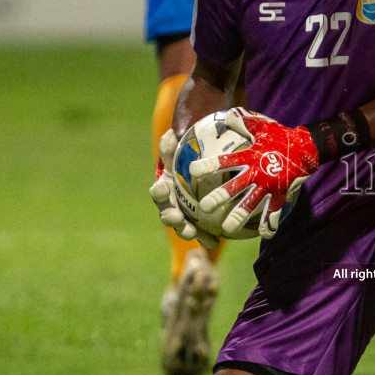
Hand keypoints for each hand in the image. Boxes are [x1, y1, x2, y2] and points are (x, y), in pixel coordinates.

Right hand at [149, 129, 217, 247]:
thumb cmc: (189, 161)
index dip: (158, 192)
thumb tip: (170, 134)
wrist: (203, 175)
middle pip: (167, 213)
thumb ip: (174, 146)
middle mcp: (170, 206)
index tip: (162, 189)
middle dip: (170, 217)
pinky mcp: (197, 227)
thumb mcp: (181, 152)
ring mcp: (183, 218)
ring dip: (185, 230)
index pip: (158, 191)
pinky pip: (202, 234)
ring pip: (182, 227)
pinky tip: (216, 240)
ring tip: (192, 233)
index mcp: (165, 188)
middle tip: (176, 217)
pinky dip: (207, 237)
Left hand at [193, 109, 319, 238]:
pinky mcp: (281, 195)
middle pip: (233, 188)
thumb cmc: (280, 136)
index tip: (192, 171)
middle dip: (218, 198)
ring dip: (238, 218)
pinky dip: (270, 224)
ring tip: (226, 229)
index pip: (224, 162)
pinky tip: (265, 235)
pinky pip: (274, 213)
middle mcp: (256, 174)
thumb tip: (227, 116)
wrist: (307, 148)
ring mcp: (269, 186)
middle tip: (204, 207)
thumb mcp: (261, 126)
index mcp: (249, 158)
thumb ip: (242, 122)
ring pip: (250, 205)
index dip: (207, 166)